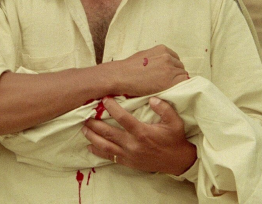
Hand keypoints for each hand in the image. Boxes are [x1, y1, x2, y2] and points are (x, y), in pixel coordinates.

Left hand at [82, 96, 196, 175]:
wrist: (177, 161)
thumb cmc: (174, 139)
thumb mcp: (175, 122)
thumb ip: (164, 109)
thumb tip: (152, 99)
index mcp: (142, 132)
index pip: (123, 118)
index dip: (112, 108)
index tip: (104, 100)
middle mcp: (133, 144)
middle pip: (108, 133)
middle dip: (95, 124)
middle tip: (85, 116)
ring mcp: (129, 155)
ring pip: (105, 146)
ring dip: (92, 137)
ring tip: (84, 129)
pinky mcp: (128, 162)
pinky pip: (110, 157)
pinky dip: (98, 152)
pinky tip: (90, 147)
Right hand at [106, 45, 189, 96]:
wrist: (121, 76)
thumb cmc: (129, 67)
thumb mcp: (144, 55)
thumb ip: (156, 58)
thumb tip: (162, 65)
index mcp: (162, 49)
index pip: (175, 59)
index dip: (172, 68)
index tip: (168, 75)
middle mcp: (167, 57)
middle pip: (180, 67)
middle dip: (175, 74)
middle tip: (166, 83)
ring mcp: (169, 68)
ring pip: (182, 75)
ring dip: (176, 81)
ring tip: (166, 88)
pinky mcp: (169, 81)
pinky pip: (182, 83)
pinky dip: (179, 87)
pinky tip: (171, 91)